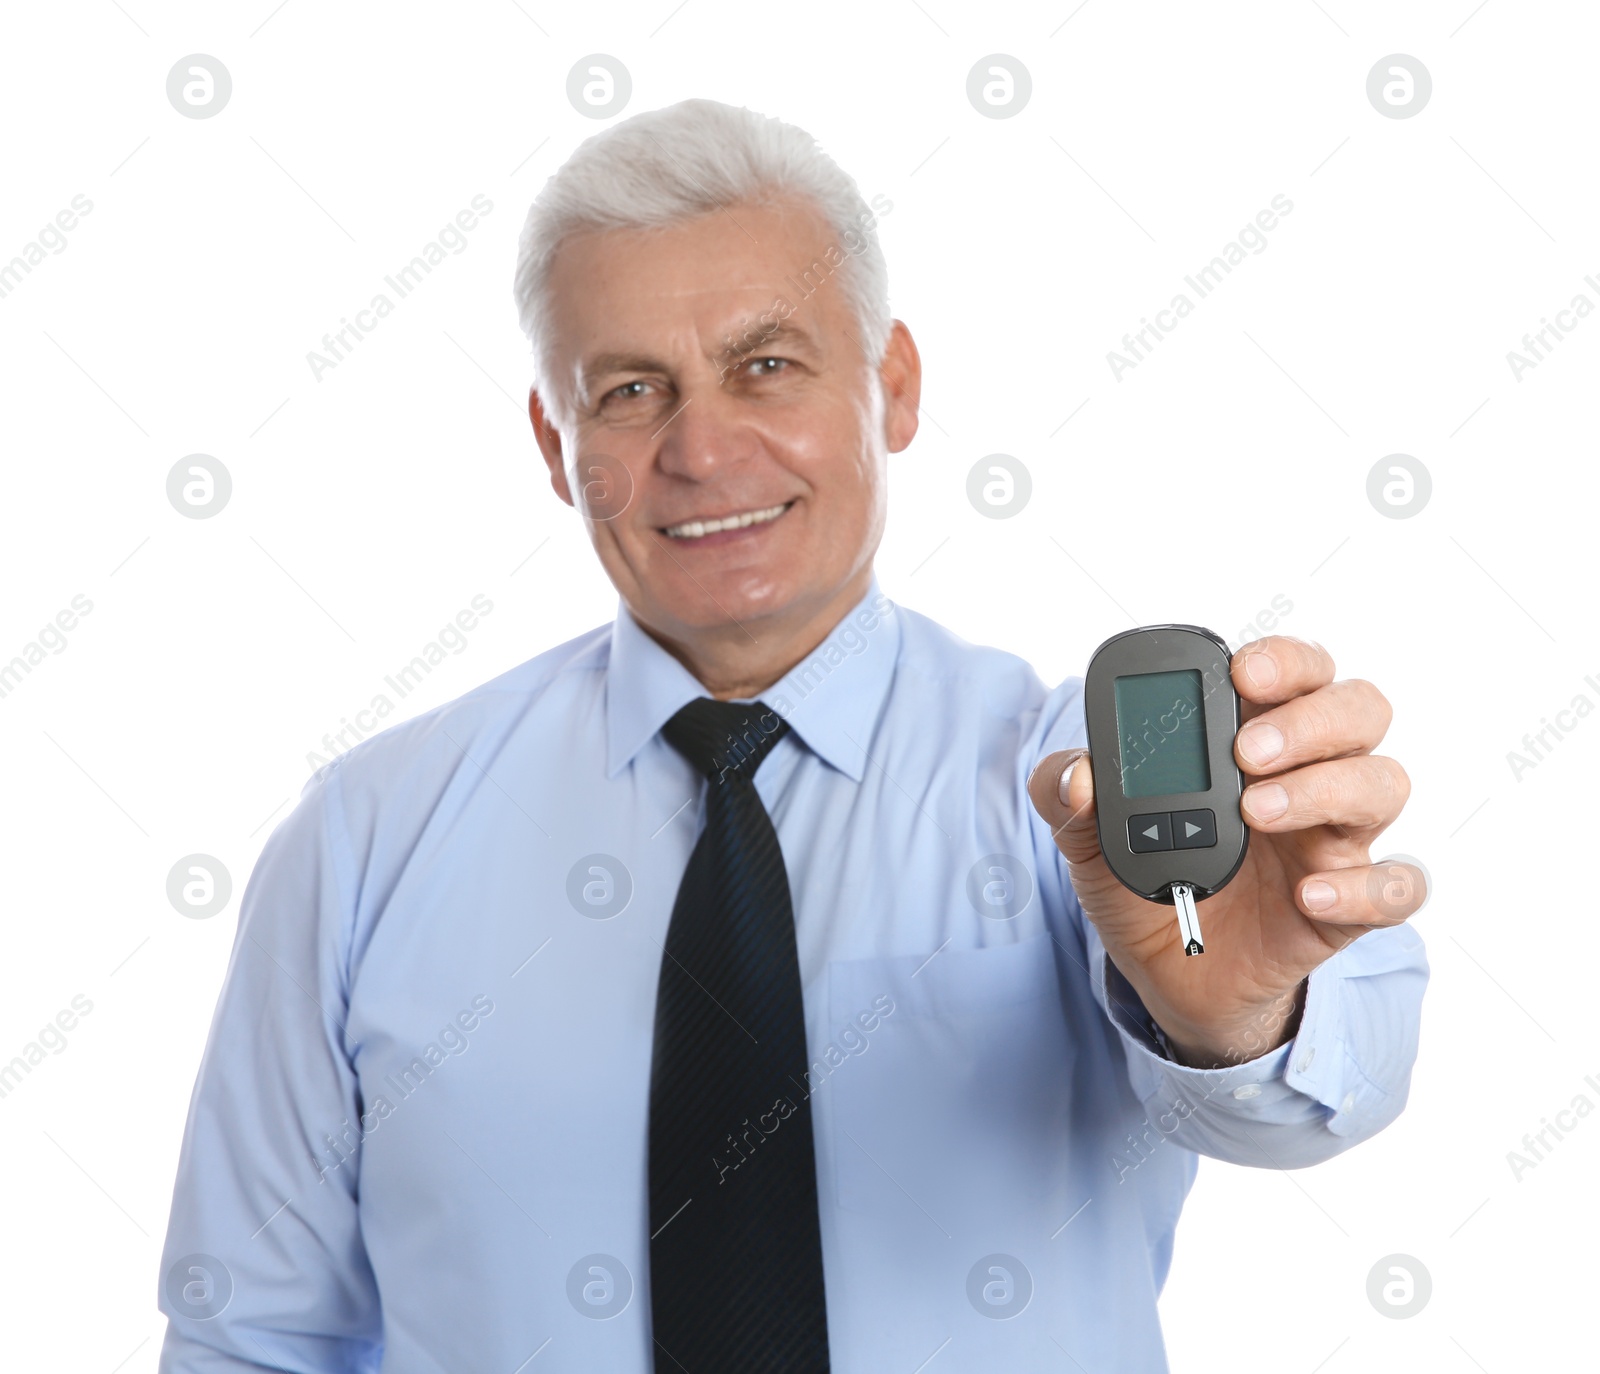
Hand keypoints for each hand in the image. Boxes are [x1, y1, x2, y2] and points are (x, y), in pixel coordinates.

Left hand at [1027, 636, 1425, 1068]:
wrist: (1164, 974)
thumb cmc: (1143, 881)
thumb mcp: (1086, 838)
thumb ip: (1065, 794)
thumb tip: (1076, 775)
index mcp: (1251, 736)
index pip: (1296, 671)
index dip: (1284, 660)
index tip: (1241, 672)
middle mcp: (1307, 774)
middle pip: (1358, 710)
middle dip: (1310, 718)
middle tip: (1247, 751)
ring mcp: (1333, 838)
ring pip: (1382, 783)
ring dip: (1325, 787)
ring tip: (1256, 811)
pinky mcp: (1347, 906)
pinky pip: (1396, 887)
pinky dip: (1368, 887)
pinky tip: (1310, 894)